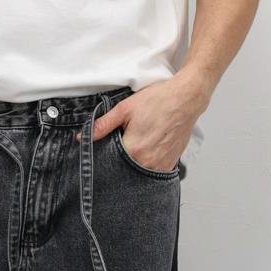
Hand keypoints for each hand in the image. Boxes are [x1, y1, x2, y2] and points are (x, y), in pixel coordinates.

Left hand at [76, 77, 206, 170]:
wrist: (187, 98)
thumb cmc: (159, 101)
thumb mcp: (125, 108)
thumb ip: (102, 125)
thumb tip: (83, 137)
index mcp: (133, 149)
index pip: (110, 162)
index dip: (105, 156)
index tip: (107, 149)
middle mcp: (147, 161)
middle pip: (124, 169)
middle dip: (120, 160)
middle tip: (126, 141)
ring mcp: (161, 164)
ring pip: (139, 172)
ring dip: (134, 163)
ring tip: (139, 144)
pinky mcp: (170, 164)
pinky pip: (154, 170)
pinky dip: (148, 163)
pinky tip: (149, 149)